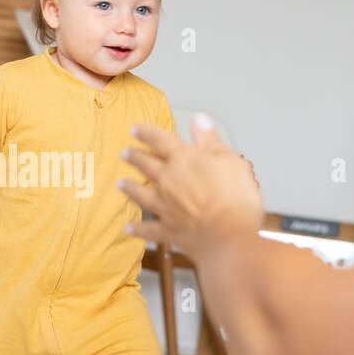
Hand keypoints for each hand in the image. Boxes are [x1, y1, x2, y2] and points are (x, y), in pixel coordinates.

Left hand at [119, 114, 264, 254]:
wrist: (229, 234)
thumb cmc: (234, 197)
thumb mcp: (229, 158)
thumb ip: (210, 139)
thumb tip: (199, 120)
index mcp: (183, 159)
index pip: (160, 140)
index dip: (146, 133)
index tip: (135, 130)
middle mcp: (168, 180)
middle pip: (145, 165)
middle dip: (133, 157)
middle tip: (124, 153)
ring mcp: (165, 206)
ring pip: (140, 194)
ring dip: (129, 188)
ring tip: (119, 183)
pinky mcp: (168, 230)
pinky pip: (148, 229)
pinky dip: (137, 229)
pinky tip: (128, 228)